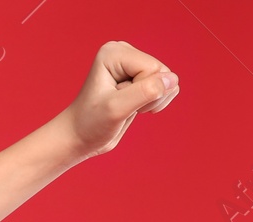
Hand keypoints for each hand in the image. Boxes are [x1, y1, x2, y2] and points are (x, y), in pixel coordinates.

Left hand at [55, 40, 180, 161]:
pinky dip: (156, 102)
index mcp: (114, 52)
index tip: (117, 102)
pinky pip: (167, 86)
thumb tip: (172, 79)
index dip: (142, 92)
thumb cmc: (90, 124)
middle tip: (122, 107)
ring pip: (168, 80)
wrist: (79, 137)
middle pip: (161, 72)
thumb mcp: (116, 109)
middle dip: (148, 96)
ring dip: (152, 100)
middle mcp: (124, 52)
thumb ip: (145, 92)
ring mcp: (133, 64)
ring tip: (126, 107)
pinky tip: (134, 107)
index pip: (152, 69)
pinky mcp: (140, 77)